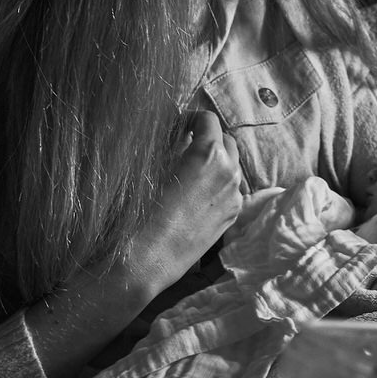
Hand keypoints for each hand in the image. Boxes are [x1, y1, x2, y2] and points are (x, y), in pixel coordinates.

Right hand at [132, 110, 244, 296]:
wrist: (147, 258)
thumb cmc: (141, 210)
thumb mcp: (153, 166)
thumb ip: (172, 145)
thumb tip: (178, 134)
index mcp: (209, 153)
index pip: (208, 119)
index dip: (191, 118)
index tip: (178, 126)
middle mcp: (229, 171)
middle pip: (227, 141)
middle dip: (209, 139)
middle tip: (185, 145)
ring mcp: (235, 195)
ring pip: (232, 166)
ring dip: (217, 162)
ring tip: (191, 171)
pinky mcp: (233, 215)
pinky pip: (232, 189)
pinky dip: (220, 184)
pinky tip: (198, 195)